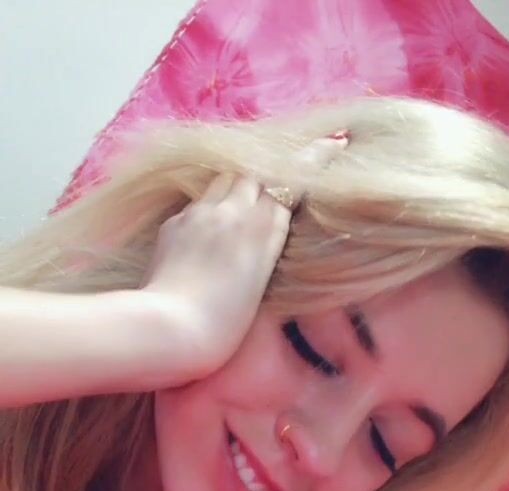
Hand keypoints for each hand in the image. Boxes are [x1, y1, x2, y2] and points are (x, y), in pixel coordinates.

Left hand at [140, 136, 346, 381]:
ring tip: (245, 198)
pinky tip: (210, 228)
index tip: (333, 141)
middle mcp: (232, 210)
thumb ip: (264, 241)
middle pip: (257, 170)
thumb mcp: (259, 281)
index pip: (292, 177)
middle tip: (285, 170)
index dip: (313, 157)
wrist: (170, 327)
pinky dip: (211, 207)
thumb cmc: (223, 324)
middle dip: (273, 167)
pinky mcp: (174, 223)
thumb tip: (265, 220)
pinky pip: (199, 202)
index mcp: (262, 227)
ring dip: (239, 182)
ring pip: (226, 179)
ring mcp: (200, 213)